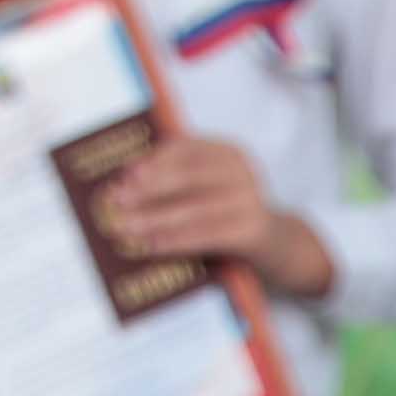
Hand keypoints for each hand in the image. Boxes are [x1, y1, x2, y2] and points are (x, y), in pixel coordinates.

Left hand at [92, 133, 334, 299]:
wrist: (281, 248)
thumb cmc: (230, 215)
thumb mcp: (209, 189)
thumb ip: (178, 181)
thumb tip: (124, 185)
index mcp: (228, 152)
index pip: (183, 148)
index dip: (151, 160)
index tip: (123, 173)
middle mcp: (242, 170)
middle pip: (184, 176)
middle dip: (144, 189)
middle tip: (113, 200)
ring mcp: (250, 200)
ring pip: (191, 208)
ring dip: (151, 218)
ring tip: (122, 227)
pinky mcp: (252, 231)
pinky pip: (205, 234)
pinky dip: (174, 240)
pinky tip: (150, 245)